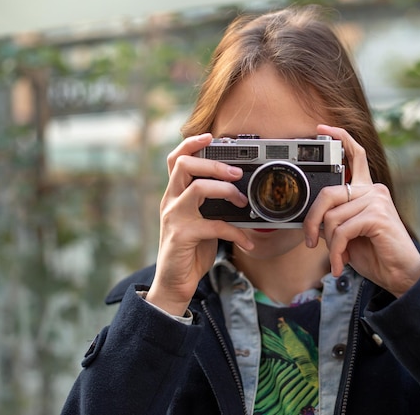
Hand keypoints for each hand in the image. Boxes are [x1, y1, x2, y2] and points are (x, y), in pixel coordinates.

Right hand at [146, 133, 253, 314]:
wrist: (174, 283)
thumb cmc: (190, 250)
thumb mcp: (199, 221)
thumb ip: (210, 205)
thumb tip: (238, 192)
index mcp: (174, 194)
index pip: (175, 159)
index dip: (191, 144)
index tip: (210, 136)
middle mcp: (170, 201)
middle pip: (185, 165)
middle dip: (214, 164)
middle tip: (237, 173)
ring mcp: (174, 217)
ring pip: (198, 188)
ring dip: (226, 191)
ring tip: (243, 201)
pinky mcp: (182, 236)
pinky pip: (214, 225)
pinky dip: (236, 232)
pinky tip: (248, 241)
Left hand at [304, 125, 419, 297]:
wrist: (400, 274)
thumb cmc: (375, 253)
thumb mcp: (348, 233)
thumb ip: (334, 218)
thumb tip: (312, 219)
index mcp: (367, 191)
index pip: (356, 155)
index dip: (339, 138)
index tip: (321, 129)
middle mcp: (373, 190)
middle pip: (328, 193)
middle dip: (312, 220)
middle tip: (310, 241)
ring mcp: (377, 201)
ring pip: (332, 217)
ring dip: (329, 244)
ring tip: (338, 258)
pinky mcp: (377, 216)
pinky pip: (342, 231)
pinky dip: (337, 251)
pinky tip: (342, 262)